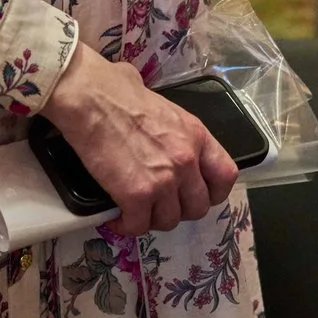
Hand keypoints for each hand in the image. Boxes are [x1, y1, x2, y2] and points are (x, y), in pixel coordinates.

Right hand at [38, 45, 237, 235]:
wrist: (91, 98)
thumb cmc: (118, 91)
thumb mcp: (164, 107)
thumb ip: (174, 130)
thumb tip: (165, 133)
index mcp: (196, 135)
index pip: (225, 176)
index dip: (213, 192)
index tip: (195, 194)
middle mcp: (186, 160)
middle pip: (198, 207)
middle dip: (178, 210)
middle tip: (158, 204)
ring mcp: (164, 180)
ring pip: (169, 221)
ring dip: (151, 219)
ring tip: (135, 210)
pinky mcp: (136, 195)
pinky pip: (138, 226)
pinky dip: (126, 225)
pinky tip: (116, 216)